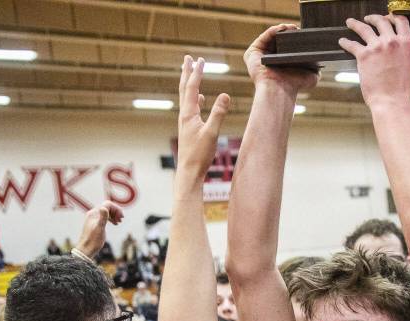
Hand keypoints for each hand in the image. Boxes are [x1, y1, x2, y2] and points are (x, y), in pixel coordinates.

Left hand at [75, 201, 122, 257]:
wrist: (86, 250)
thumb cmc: (93, 241)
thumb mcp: (100, 229)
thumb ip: (102, 218)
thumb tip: (104, 207)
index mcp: (94, 214)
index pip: (107, 205)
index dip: (116, 209)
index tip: (122, 217)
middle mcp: (93, 214)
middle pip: (107, 207)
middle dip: (116, 212)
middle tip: (121, 220)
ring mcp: (93, 219)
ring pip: (106, 212)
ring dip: (114, 215)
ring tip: (119, 222)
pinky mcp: (95, 224)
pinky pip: (104, 217)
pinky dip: (111, 219)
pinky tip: (115, 224)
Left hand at [175, 56, 229, 191]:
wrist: (189, 173)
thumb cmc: (199, 155)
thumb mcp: (212, 133)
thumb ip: (219, 113)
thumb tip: (225, 95)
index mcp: (188, 114)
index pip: (192, 88)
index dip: (196, 73)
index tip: (200, 60)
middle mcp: (184, 115)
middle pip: (184, 88)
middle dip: (187, 72)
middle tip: (188, 58)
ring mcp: (186, 122)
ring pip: (186, 97)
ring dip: (189, 83)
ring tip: (190, 73)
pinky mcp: (189, 129)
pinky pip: (191, 108)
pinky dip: (194, 99)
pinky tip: (199, 99)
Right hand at [243, 24, 319, 93]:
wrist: (280, 90)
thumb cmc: (294, 86)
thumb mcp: (311, 77)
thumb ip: (317, 70)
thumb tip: (322, 63)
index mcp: (281, 63)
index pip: (287, 47)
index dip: (295, 39)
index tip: (303, 34)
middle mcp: (269, 58)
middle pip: (279, 40)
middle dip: (289, 32)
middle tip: (297, 29)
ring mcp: (260, 55)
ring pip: (272, 37)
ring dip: (282, 29)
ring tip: (292, 27)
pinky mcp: (253, 52)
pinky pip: (264, 37)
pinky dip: (273, 30)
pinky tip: (283, 28)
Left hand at [339, 14, 409, 107]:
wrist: (391, 101)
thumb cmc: (399, 89)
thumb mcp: (407, 64)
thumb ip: (401, 52)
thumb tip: (393, 48)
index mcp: (406, 43)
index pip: (401, 21)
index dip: (393, 17)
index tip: (387, 18)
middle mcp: (392, 41)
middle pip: (381, 21)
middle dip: (373, 18)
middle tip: (368, 19)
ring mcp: (377, 47)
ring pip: (364, 28)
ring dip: (355, 24)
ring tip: (350, 23)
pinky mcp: (363, 55)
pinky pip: (352, 44)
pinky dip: (345, 42)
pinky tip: (342, 41)